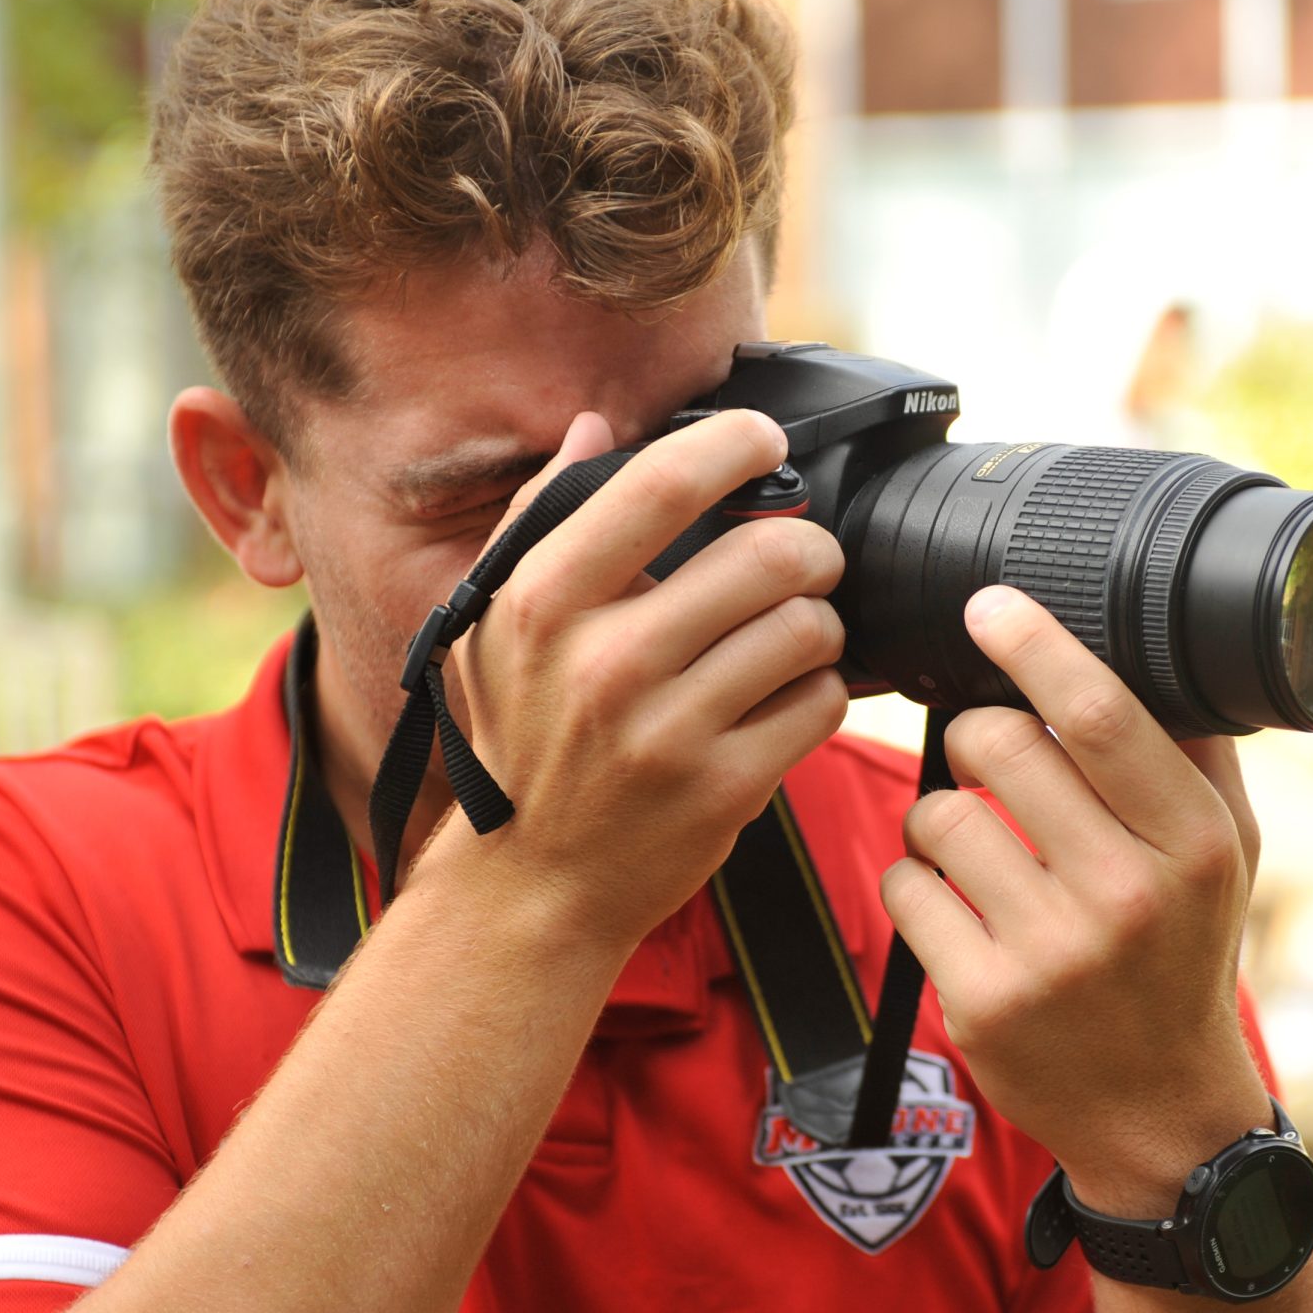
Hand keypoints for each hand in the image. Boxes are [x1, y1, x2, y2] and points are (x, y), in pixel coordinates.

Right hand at [416, 409, 849, 959]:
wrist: (531, 886)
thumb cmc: (519, 742)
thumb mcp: (492, 627)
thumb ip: (538, 519)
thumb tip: (589, 426)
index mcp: (543, 604)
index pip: (659, 485)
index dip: (732, 443)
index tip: (761, 441)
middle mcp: (604, 663)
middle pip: (768, 554)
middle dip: (808, 546)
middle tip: (804, 558)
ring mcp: (668, 732)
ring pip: (807, 628)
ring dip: (817, 621)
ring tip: (792, 632)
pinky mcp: (724, 789)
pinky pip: (820, 703)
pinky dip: (819, 690)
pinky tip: (785, 695)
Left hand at [879, 585, 1269, 1212]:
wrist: (1162, 1113)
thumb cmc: (1184, 957)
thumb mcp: (1228, 855)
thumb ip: (1194, 752)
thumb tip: (1150, 636)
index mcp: (1191, 843)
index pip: (1097, 714)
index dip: (1031, 645)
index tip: (988, 604)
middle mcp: (1126, 895)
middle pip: (994, 746)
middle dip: (974, 736)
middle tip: (991, 764)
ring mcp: (1051, 954)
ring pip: (936, 813)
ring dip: (939, 816)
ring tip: (976, 847)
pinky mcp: (984, 1001)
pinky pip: (905, 888)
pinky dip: (916, 884)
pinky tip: (957, 908)